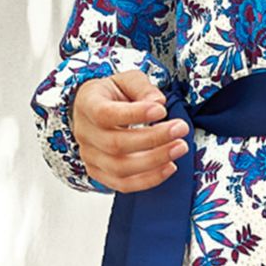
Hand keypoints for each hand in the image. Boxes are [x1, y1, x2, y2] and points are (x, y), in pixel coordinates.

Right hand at [71, 68, 188, 191]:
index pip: (105, 114)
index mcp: (87, 105)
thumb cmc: (112, 95)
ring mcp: (90, 157)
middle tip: (181, 129)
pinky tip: (170, 166)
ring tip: (180, 147)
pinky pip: (124, 185)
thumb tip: (158, 103)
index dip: (134, 114)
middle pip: (116, 144)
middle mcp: (85, 133)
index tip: (162, 110)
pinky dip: (150, 179)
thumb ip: (142, 88)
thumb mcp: (126, 80)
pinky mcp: (100, 173)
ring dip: (155, 160)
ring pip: (120, 168)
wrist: (96, 112)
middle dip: (153, 139)